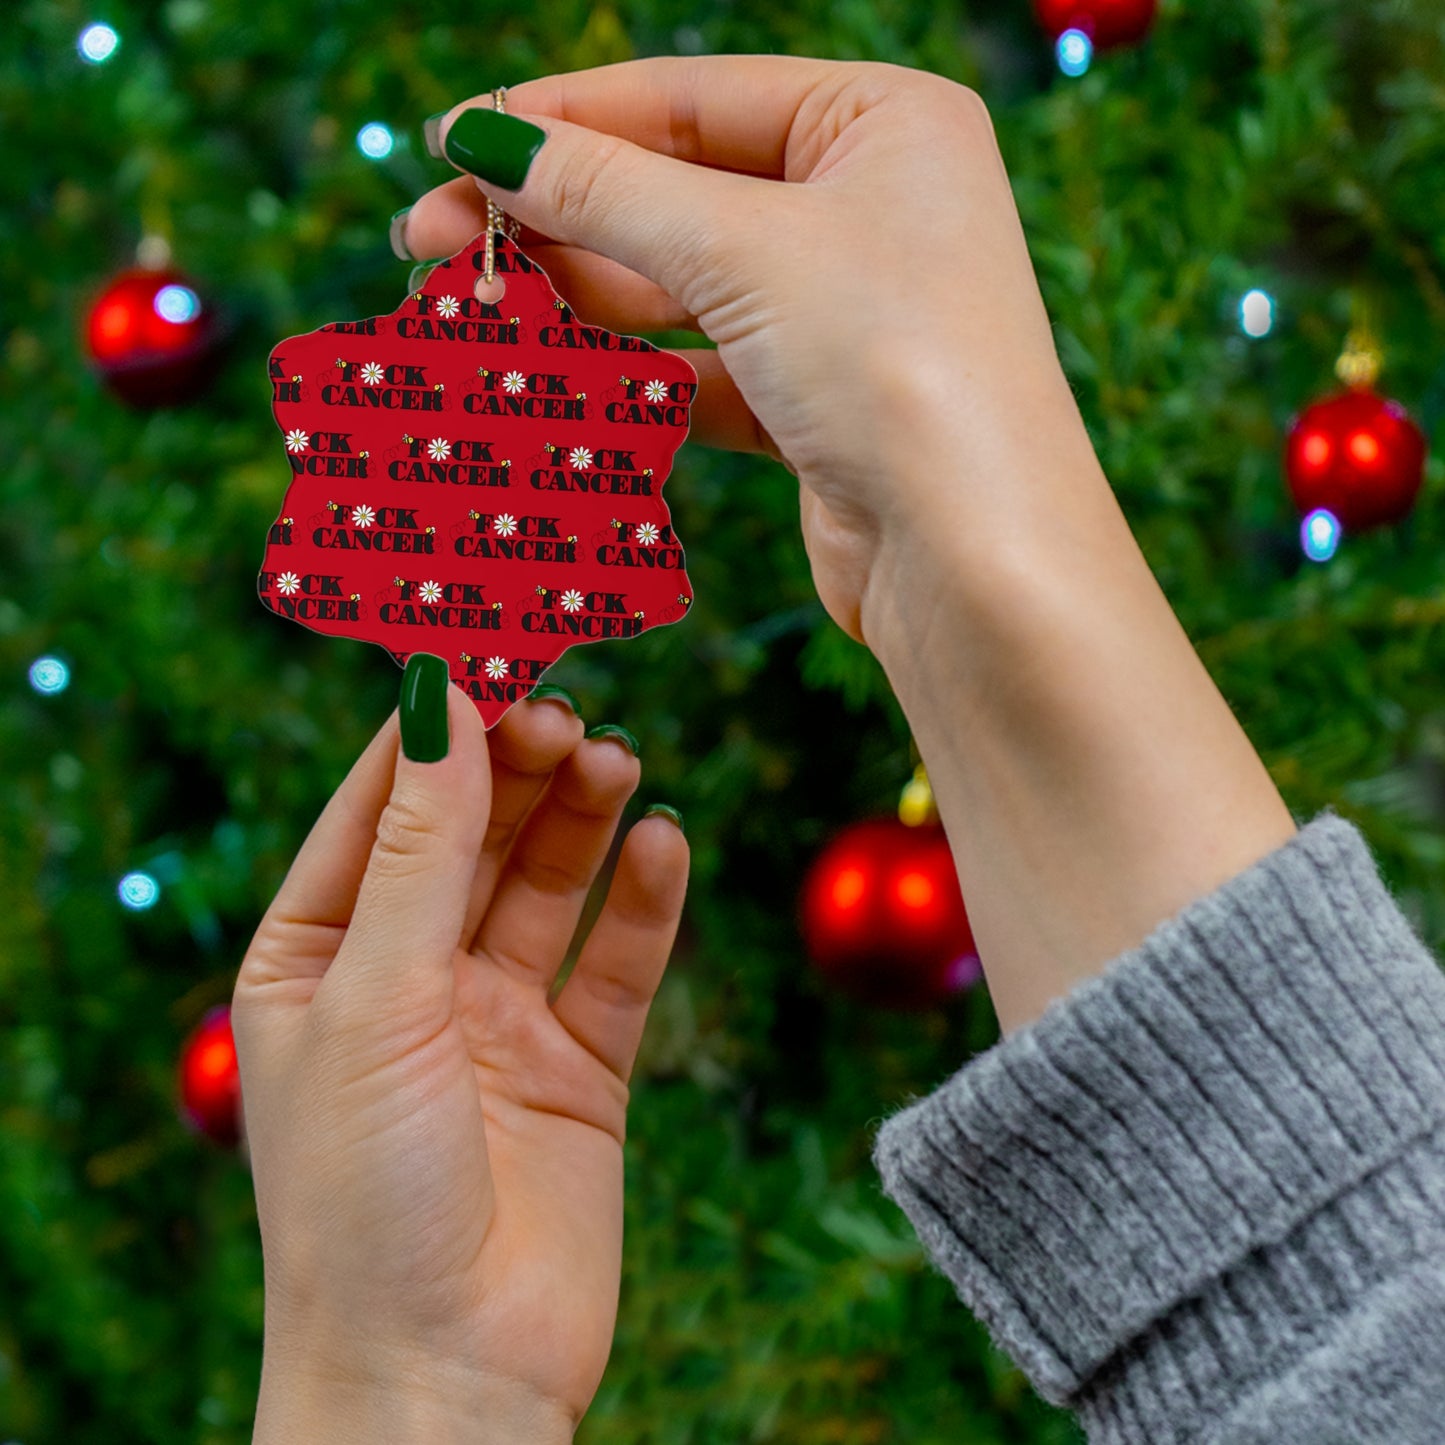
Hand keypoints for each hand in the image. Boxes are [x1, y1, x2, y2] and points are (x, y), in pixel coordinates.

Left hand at [233, 682, 687, 1440]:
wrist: (446, 1379)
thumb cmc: (364, 1198)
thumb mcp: (377, 999)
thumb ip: (421, 849)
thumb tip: (441, 700)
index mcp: (319, 957)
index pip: (379, 806)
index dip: (434, 726)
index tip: (490, 643)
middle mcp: (408, 978)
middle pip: (473, 834)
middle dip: (518, 765)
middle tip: (568, 706)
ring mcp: (497, 1021)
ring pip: (549, 884)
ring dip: (582, 817)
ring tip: (616, 759)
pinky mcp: (579, 1067)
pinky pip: (617, 962)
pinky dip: (644, 901)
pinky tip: (664, 843)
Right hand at [401, 57, 1095, 645]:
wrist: (974, 561)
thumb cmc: (894, 366)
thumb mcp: (742, 250)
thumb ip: (607, 190)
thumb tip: (485, 139)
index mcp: (883, 121)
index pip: (690, 97)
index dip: (562, 117)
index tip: (451, 139)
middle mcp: (870, 205)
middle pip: (676, 190)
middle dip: (552, 214)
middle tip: (426, 237)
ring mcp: (844, 310)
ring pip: (681, 285)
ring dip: (575, 295)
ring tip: (465, 304)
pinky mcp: (817, 404)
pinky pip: (699, 368)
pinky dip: (625, 373)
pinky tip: (543, 375)